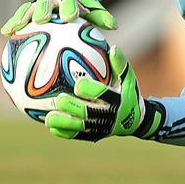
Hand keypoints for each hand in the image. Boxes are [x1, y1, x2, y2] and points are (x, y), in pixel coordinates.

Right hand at [0, 0, 116, 35]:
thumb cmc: (83, 5)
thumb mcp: (94, 9)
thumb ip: (102, 17)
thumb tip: (114, 26)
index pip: (70, 3)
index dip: (69, 8)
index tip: (69, 17)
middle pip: (46, 3)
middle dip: (43, 10)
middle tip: (40, 20)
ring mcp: (40, 3)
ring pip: (28, 9)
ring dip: (20, 18)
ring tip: (12, 29)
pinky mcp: (30, 8)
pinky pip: (20, 15)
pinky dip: (13, 22)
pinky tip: (5, 33)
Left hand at [45, 45, 161, 141]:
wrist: (136, 120)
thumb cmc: (129, 93)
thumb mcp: (129, 79)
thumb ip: (120, 65)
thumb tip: (113, 47)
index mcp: (119, 100)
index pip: (103, 95)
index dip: (89, 89)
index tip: (78, 84)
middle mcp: (110, 116)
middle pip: (89, 112)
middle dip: (73, 107)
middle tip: (59, 100)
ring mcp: (103, 128)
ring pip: (81, 126)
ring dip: (64, 123)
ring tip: (48, 118)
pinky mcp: (96, 136)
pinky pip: (79, 136)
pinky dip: (65, 133)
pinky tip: (52, 128)